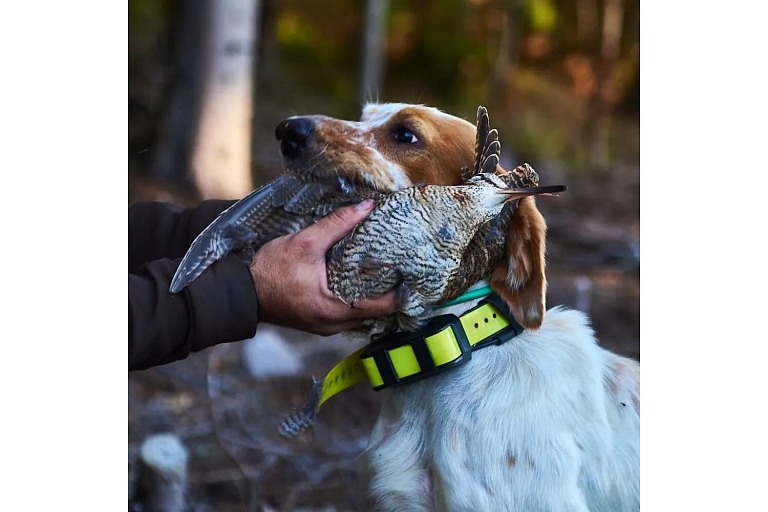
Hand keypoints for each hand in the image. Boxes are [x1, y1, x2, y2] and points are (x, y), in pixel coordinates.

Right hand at [249, 199, 397, 335]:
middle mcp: (335, 324)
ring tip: (383, 271)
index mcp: (336, 309)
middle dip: (388, 291)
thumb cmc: (271, 271)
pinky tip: (359, 281)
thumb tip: (366, 207)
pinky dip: (356, 299)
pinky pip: (347, 314)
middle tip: (400, 267)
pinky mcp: (319, 323)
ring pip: (361, 314)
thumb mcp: (305, 243)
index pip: (383, 306)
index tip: (412, 272)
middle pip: (376, 312)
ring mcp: (326, 327)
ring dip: (372, 296)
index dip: (401, 290)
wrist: (243, 293)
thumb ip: (338, 224)